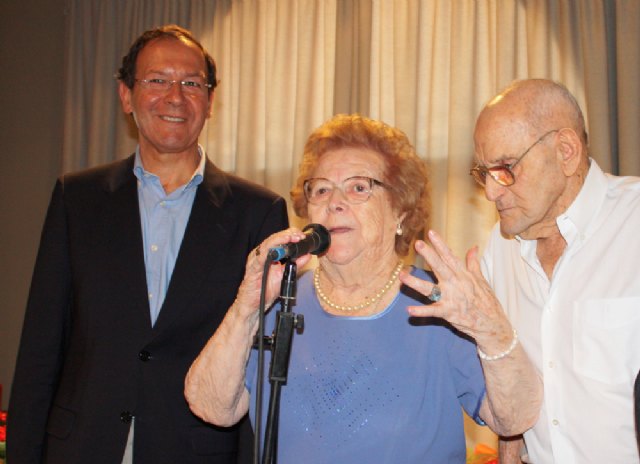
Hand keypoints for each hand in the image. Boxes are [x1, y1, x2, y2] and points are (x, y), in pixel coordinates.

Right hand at [233, 228, 311, 320]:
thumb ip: (296, 265)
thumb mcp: (284, 276)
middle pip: (274, 239)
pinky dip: (269, 251)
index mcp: (267, 255)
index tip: (302, 236)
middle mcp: (260, 255)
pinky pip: (260, 258)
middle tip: (299, 236)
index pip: (279, 240)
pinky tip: (277, 248)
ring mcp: (255, 261)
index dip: (291, 235)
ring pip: (267, 245)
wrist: (252, 306)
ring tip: (291, 238)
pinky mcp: (253, 269)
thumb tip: (308, 255)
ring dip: (280, 240)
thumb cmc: (265, 291)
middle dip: (287, 235)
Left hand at [398, 229, 512, 351]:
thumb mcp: (482, 280)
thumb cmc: (487, 301)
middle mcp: (455, 284)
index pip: (449, 256)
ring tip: (402, 275)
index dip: (440, 244)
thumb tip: (473, 247)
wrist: (493, 324)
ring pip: (430, 288)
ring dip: (415, 282)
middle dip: (429, 255)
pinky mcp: (448, 312)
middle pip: (440, 266)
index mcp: (463, 275)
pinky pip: (433, 311)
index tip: (430, 232)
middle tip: (417, 243)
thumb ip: (474, 263)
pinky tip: (409, 310)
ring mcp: (451, 298)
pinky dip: (421, 312)